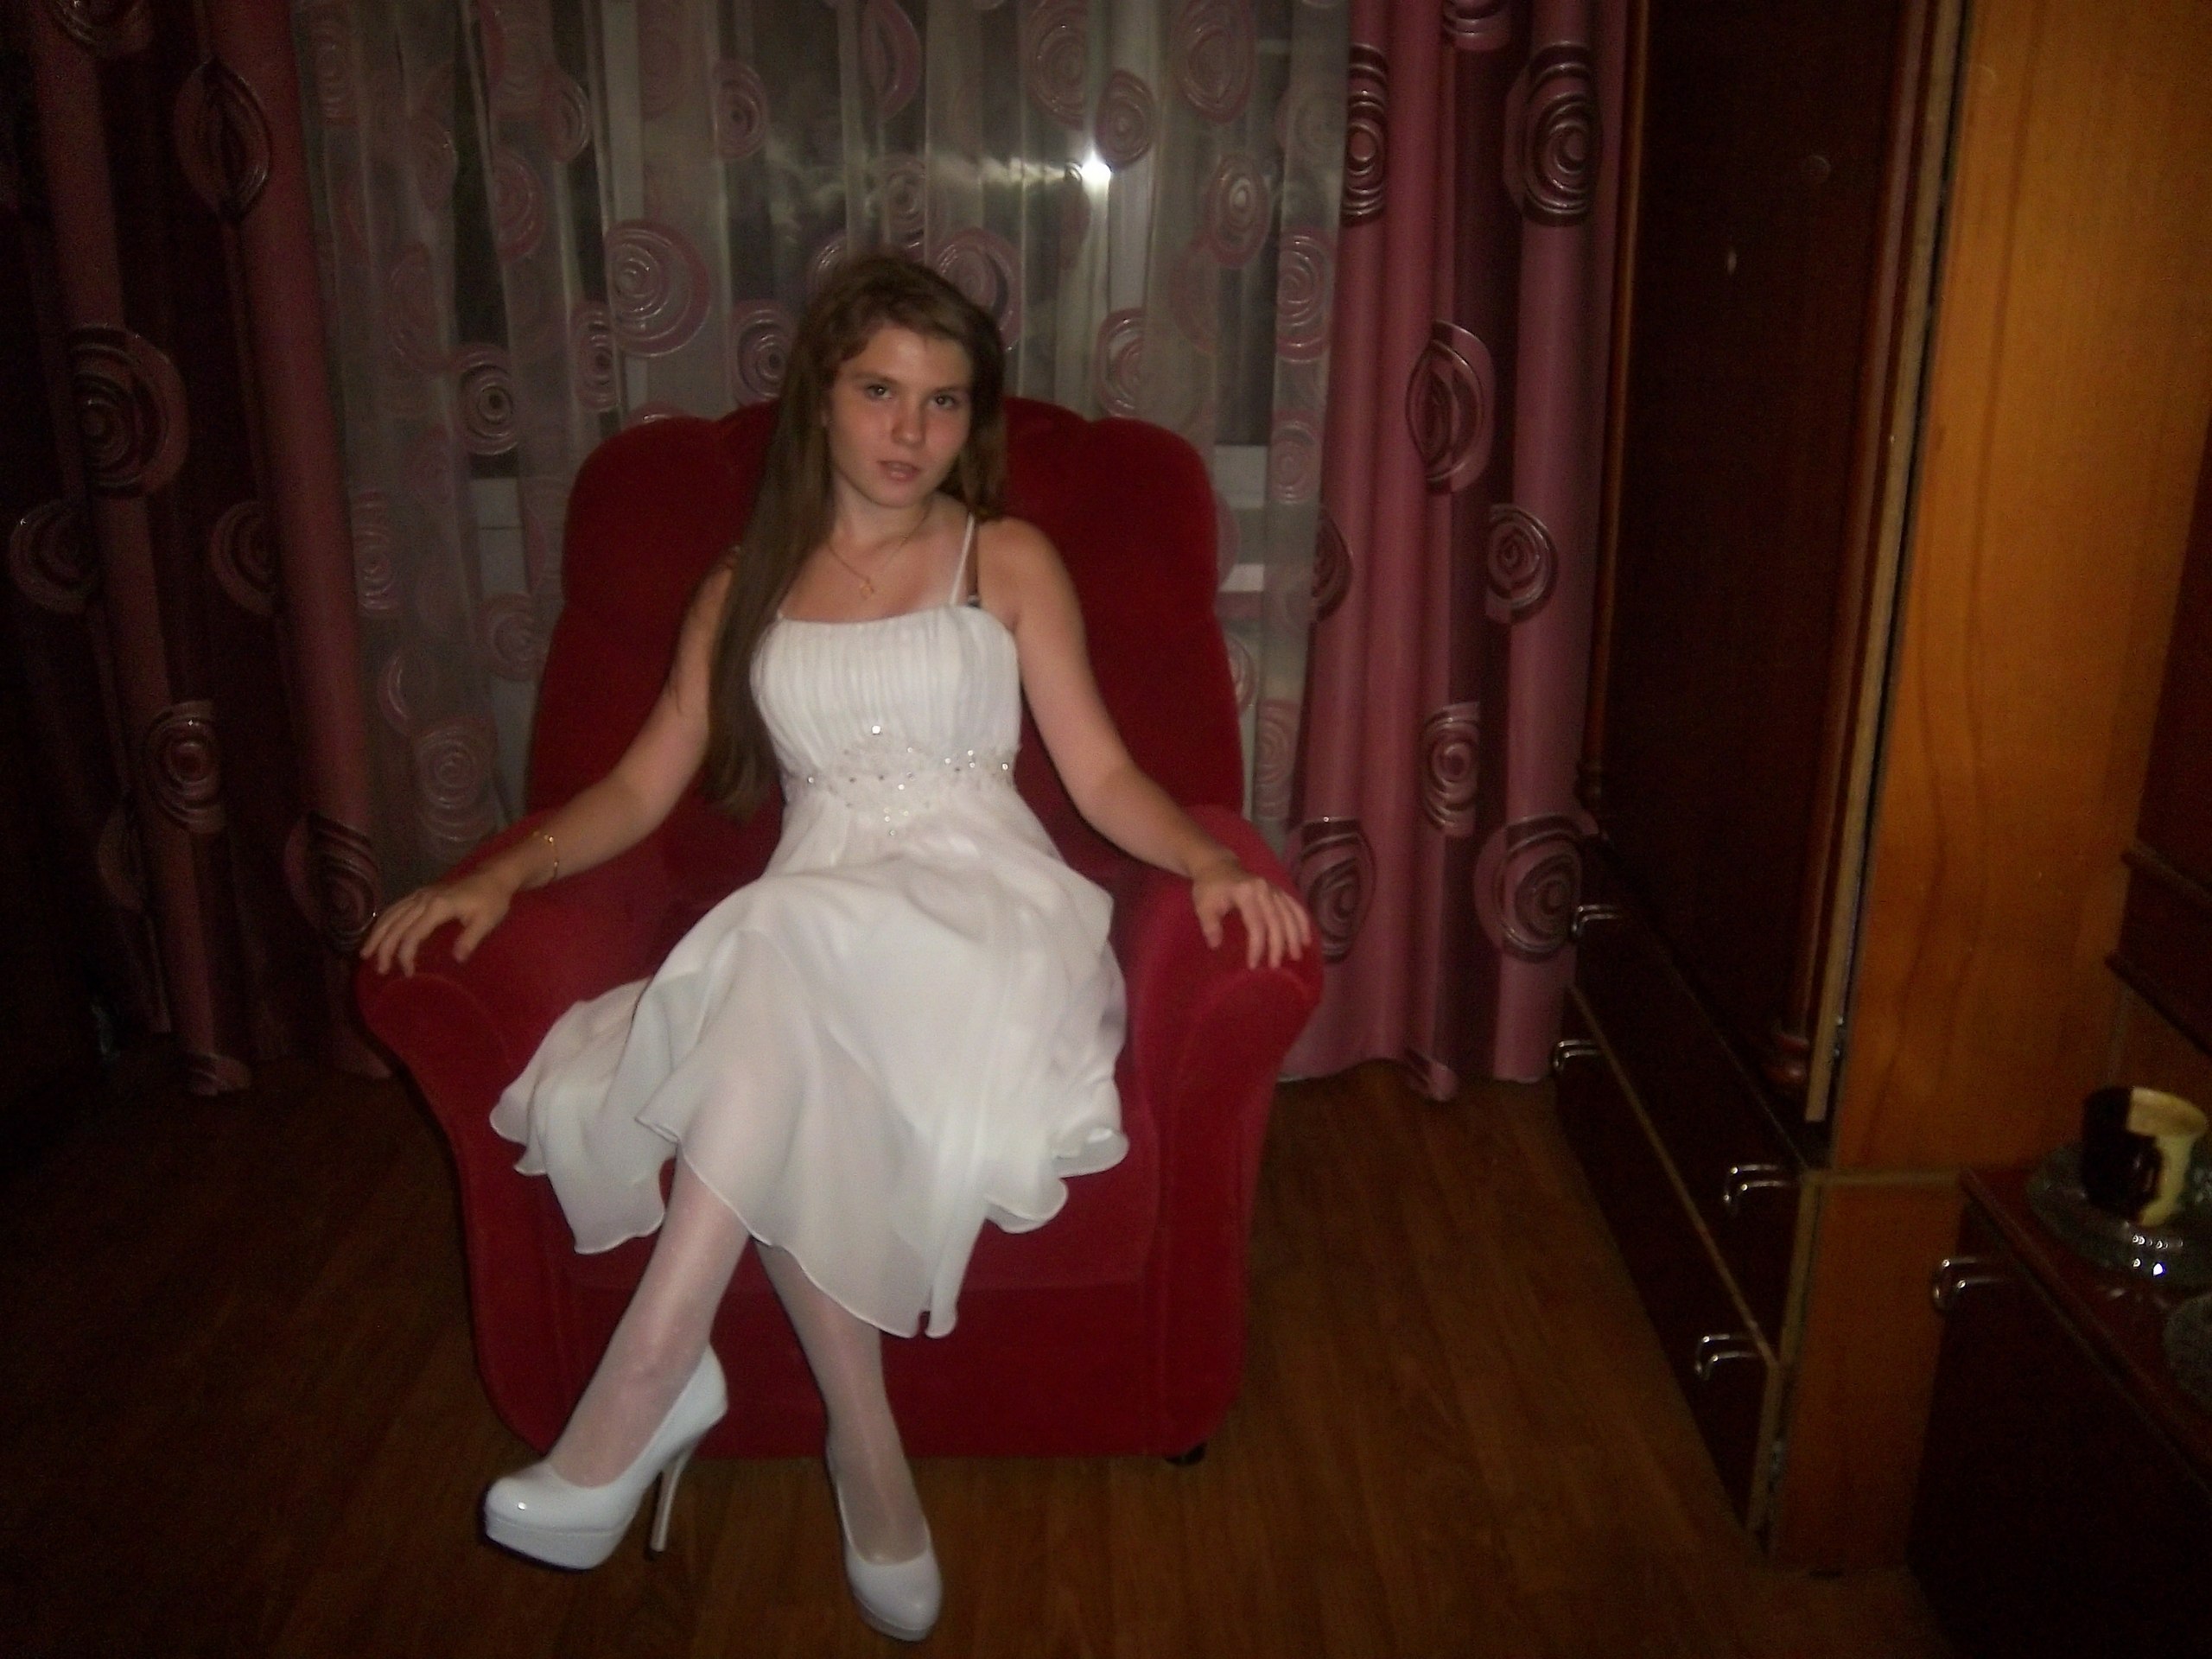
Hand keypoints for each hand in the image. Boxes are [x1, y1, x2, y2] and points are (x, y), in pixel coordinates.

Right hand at [359, 866, 519, 976]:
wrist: (493, 876)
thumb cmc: (492, 900)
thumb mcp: (487, 921)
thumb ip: (471, 939)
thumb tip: (457, 959)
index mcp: (438, 906)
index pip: (413, 934)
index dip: (406, 954)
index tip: (407, 972)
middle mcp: (423, 898)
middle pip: (396, 925)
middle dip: (384, 948)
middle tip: (380, 969)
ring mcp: (420, 894)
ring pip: (391, 915)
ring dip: (377, 934)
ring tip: (366, 954)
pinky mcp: (420, 893)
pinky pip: (395, 907)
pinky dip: (384, 921)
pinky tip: (378, 933)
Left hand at [1190, 854, 1312, 969]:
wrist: (1218, 865)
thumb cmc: (1210, 888)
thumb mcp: (1203, 906)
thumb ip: (1210, 925)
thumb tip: (1216, 945)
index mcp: (1245, 892)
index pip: (1256, 923)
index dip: (1257, 946)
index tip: (1253, 964)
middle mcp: (1264, 889)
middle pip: (1276, 920)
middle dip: (1278, 945)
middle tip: (1275, 965)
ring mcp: (1274, 888)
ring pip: (1290, 914)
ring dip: (1295, 936)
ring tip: (1295, 956)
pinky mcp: (1279, 890)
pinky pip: (1295, 906)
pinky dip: (1302, 922)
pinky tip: (1306, 938)